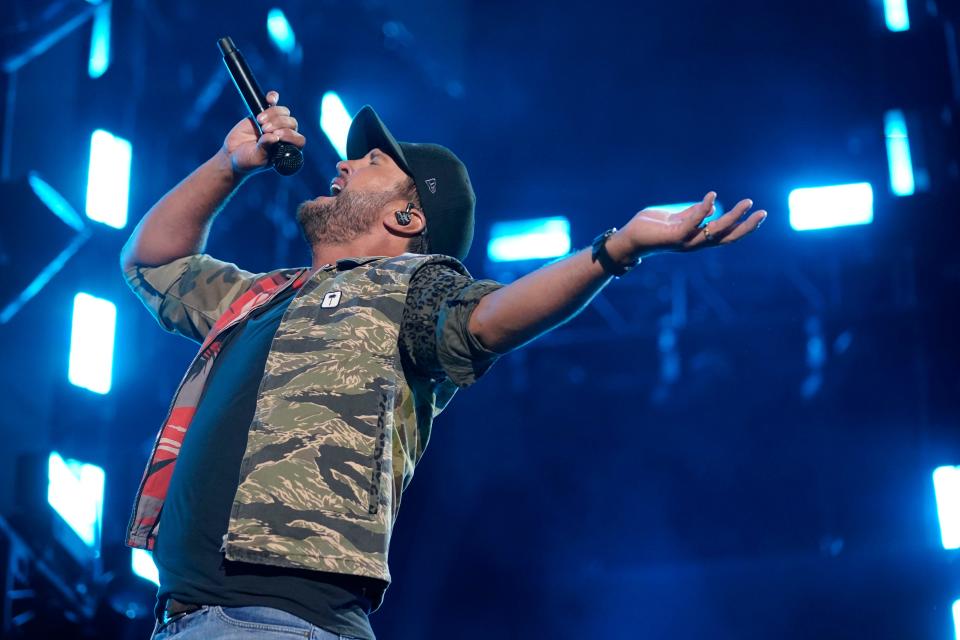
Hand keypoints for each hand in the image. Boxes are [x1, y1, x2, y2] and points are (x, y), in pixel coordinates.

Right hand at [221, 90, 305, 175]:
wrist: (232, 154)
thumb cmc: (247, 161)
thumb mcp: (256, 158)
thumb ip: (265, 148)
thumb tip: (274, 137)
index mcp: (287, 149)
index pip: (298, 140)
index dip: (290, 135)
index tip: (276, 135)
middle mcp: (284, 135)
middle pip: (292, 123)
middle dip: (279, 124)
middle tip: (264, 129)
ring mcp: (275, 123)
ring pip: (284, 113)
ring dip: (274, 114)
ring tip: (259, 120)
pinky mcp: (264, 113)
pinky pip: (273, 102)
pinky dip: (273, 98)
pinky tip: (270, 98)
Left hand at [615, 192, 766, 259]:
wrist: (628, 238)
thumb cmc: (649, 228)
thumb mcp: (674, 218)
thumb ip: (691, 214)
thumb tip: (708, 206)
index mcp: (696, 237)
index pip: (724, 234)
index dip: (741, 225)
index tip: (757, 212)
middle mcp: (694, 242)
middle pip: (727, 237)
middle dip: (746, 226)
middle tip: (763, 212)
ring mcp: (686, 241)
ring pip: (716, 231)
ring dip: (733, 217)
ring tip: (748, 203)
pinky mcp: (674, 237)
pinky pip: (694, 223)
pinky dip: (704, 209)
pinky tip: (713, 197)